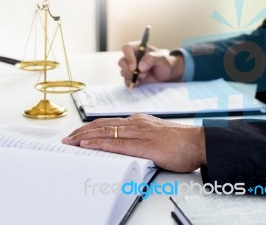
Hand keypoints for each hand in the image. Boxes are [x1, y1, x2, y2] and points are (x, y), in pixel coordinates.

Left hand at [62, 113, 205, 172]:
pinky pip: (116, 144)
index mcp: (138, 121)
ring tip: (70, 141)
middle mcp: (135, 124)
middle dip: (81, 131)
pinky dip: (99, 143)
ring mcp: (139, 133)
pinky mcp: (144, 145)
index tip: (77, 133)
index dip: (90, 127)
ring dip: (85, 137)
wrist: (198, 142)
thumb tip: (126, 141)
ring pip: (105, 132)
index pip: (108, 122)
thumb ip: (140, 135)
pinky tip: (88, 144)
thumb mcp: (155, 133)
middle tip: (67, 137)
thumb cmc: (179, 141)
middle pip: (102, 125)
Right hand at [118, 42, 184, 86]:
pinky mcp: (131, 77)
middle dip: (129, 70)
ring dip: (132, 76)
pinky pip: (125, 80)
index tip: (134, 67)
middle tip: (140, 74)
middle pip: (121, 61)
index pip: (126, 48)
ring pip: (123, 71)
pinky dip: (131, 82)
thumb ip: (151, 59)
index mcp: (138, 48)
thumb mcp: (161, 59)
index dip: (128, 57)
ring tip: (144, 77)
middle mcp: (132, 57)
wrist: (167, 75)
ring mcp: (131, 67)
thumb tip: (140, 66)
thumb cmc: (164, 64)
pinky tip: (139, 82)